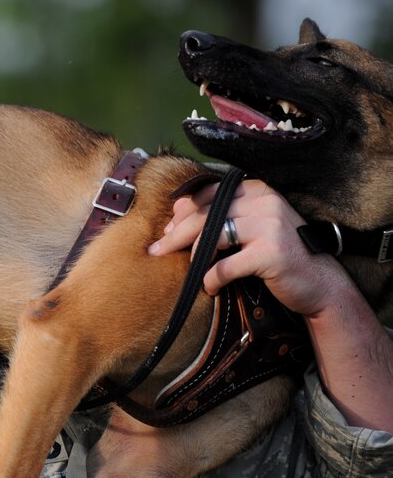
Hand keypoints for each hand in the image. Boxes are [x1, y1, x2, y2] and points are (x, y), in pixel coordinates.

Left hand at [149, 178, 392, 431]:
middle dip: (176, 234)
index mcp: (257, 189)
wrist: (320, 284)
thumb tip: (176, 208)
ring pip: (212, 235)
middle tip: (157, 251)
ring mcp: (270, 224)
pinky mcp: (271, 252)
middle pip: (205, 214)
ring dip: (194, 256)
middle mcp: (264, 200)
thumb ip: (220, 214)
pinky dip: (212, 279)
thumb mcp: (251, 227)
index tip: (167, 231)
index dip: (183, 212)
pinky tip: (210, 288)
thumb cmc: (279, 255)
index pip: (209, 194)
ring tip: (190, 272)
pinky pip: (226, 265)